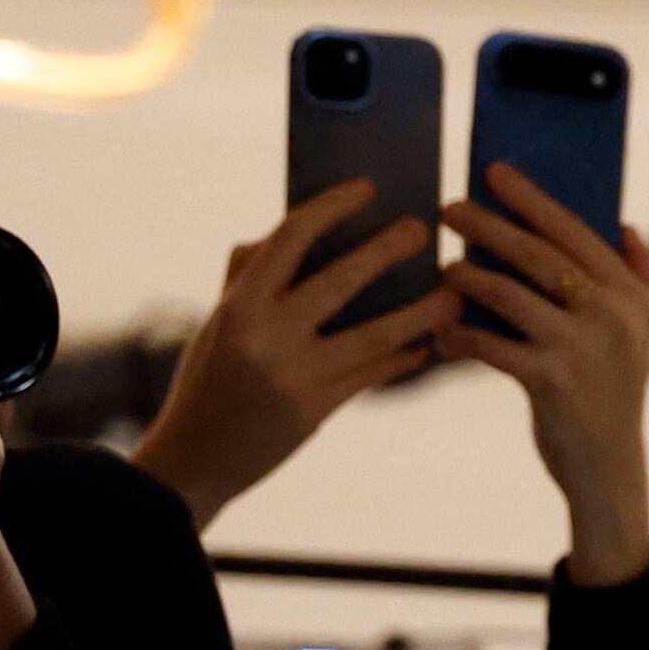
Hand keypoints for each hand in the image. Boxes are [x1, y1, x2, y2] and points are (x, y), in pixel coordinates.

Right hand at [129, 180, 452, 530]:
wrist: (194, 462)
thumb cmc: (209, 379)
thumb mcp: (218, 323)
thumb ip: (248, 274)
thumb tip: (298, 226)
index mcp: (238, 305)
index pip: (288, 239)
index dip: (329, 208)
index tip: (365, 188)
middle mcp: (266, 337)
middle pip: (339, 280)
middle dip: (386, 250)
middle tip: (421, 228)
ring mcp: (294, 376)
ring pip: (375, 334)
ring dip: (421, 311)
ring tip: (454, 293)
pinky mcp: (316, 411)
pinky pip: (373, 373)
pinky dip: (404, 355)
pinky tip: (428, 341)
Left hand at [436, 167, 648, 585]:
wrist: (608, 468)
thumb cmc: (613, 394)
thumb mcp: (640, 335)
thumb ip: (640, 281)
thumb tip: (627, 229)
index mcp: (630, 294)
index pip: (576, 230)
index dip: (533, 199)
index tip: (495, 172)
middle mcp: (611, 315)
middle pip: (538, 254)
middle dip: (489, 226)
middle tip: (449, 207)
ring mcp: (581, 348)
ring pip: (510, 294)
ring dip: (468, 278)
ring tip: (443, 269)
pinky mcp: (550, 382)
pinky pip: (491, 345)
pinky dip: (461, 335)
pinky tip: (441, 333)